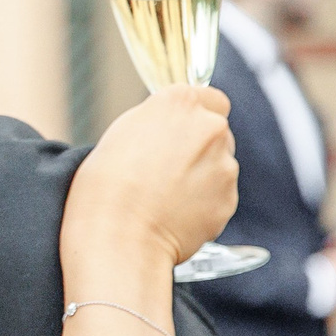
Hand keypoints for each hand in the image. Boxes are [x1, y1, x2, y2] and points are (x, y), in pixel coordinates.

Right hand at [67, 89, 239, 270]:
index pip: (209, 97)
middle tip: (164, 169)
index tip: (180, 132)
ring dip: (201, 175)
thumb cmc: (106, 188)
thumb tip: (172, 128)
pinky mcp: (229, 198)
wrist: (119, 237)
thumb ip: (157, 122)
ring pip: (219, 164)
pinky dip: (203, 202)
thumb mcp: (122, 134)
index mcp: (179, 103)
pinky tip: (175, 213)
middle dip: (198, 146)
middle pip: (216, 131)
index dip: (195, 116)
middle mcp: (209, 127)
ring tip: (165, 197)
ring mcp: (224, 164)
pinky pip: (220, 195)